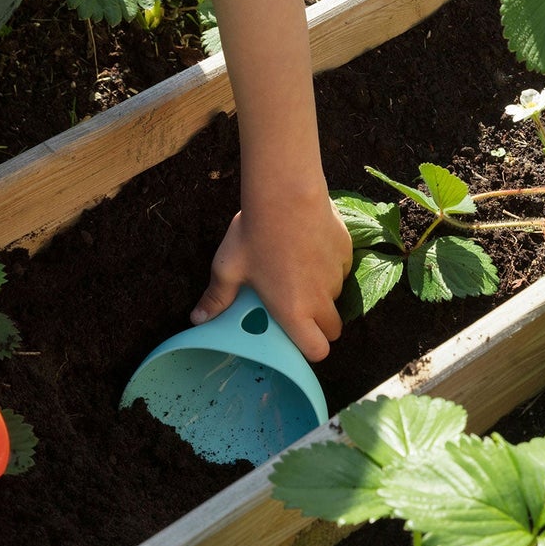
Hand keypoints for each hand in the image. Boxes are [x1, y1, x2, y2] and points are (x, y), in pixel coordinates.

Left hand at [194, 195, 350, 361]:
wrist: (287, 194)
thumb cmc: (255, 235)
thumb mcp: (229, 268)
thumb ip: (217, 298)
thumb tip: (197, 318)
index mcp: (295, 312)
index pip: (318, 351)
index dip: (310, 349)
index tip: (296, 338)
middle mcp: (322, 299)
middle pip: (333, 329)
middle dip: (320, 325)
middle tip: (297, 307)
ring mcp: (337, 276)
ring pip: (336, 296)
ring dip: (323, 293)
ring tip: (299, 271)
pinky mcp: (346, 253)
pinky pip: (341, 270)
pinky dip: (329, 267)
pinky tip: (310, 248)